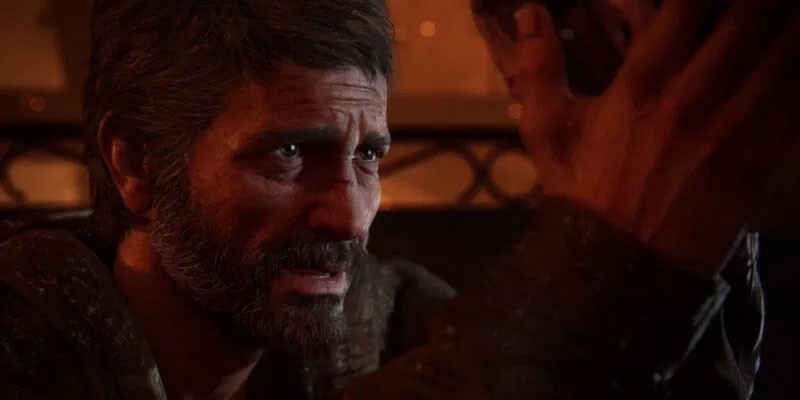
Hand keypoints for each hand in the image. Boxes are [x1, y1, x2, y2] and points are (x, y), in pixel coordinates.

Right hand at [476, 0, 799, 273]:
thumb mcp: (547, 132)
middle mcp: (693, 95)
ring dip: (788, 24)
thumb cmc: (582, 194)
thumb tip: (528, 12)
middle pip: (750, 17)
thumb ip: (539, 67)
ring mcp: (732, 126)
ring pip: (784, 52)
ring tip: (785, 15)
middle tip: (756, 1)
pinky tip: (799, 56)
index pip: (687, 5)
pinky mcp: (759, 158)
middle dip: (758, 1)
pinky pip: (796, 99)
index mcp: (642, 82)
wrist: (619, 266)